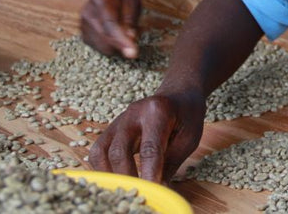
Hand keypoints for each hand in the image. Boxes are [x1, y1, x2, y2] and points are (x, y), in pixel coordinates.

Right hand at [79, 0, 141, 58]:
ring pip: (103, 48)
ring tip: (125, 31)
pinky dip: (112, 46)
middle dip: (123, 44)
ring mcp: (83, 26)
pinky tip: (116, 35)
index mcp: (101, 0)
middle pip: (105, 39)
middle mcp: (88, 13)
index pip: (110, 24)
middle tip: (135, 34)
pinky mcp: (84, 36)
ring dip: (118, 45)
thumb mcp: (133, 1)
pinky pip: (101, 49)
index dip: (121, 40)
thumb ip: (131, 18)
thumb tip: (130, 38)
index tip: (132, 54)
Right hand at [88, 90, 205, 182]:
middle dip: (127, 177)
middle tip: (138, 194)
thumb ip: (172, 163)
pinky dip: (103, 168)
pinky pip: (98, 150)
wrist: (177, 94)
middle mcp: (133, 113)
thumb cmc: (186, 115)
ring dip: (111, 174)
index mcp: (157, 112)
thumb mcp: (188, 137)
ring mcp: (119, 120)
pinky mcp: (112, 128)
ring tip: (124, 190)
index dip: (149, 172)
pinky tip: (116, 179)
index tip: (152, 190)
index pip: (150, 148)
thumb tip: (159, 189)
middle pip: (119, 150)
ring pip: (102, 151)